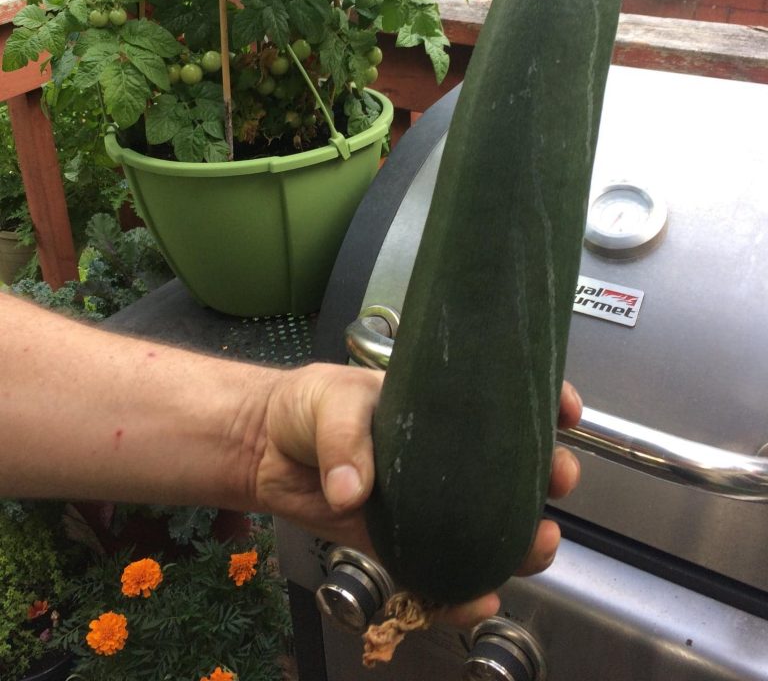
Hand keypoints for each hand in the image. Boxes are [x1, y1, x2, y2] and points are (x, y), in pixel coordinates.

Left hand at [253, 363, 581, 626]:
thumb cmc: (305, 407)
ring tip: (537, 545)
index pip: (502, 400)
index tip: (567, 409)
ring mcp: (425, 502)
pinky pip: (438, 570)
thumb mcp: (330, 402)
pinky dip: (460, 591)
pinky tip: (476, 599)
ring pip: (489, 524)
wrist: (263, 449)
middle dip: (549, 473)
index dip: (544, 402)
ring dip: (521, 538)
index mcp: (437, 409)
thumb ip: (345, 441)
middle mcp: (442, 457)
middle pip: (512, 467)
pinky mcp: (398, 541)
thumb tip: (353, 490)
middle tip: (558, 479)